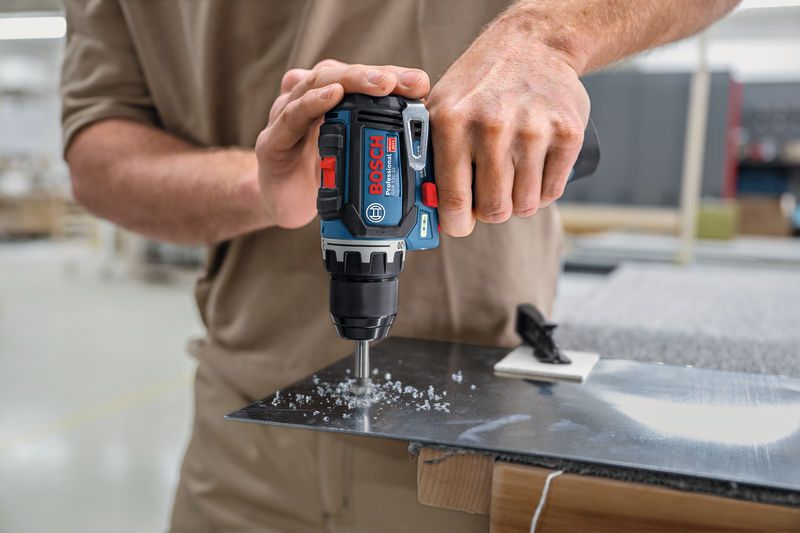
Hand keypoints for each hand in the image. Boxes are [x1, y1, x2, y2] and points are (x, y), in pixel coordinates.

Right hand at [256, 59, 429, 228]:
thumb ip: (381, 144)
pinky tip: (333, 97)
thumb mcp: (357, 158)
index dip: (391, 76)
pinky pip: (293, 116)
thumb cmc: (321, 175)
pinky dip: (313, 103)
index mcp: (329, 99)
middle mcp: (306, 99)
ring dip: (352, 82)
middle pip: (341, 73)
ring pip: (317, 84)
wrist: (284, 205)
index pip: (361, 78)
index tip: (420, 82)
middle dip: (377, 75)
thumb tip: (427, 146)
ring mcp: (286, 116)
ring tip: (382, 85)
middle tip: (407, 82)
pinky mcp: (272, 142)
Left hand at [427, 15, 589, 236]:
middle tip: (489, 198)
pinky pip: (553, 191)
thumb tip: (423, 203)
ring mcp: (533, 129)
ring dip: (518, 202)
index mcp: (452, 123)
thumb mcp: (442, 106)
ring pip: (525, 205)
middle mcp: (492, 127)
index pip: (454, 199)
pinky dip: (543, 190)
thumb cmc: (481, 83)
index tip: (459, 225)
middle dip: (490, 211)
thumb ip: (428, 152)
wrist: (532, 44)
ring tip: (512, 180)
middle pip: (494, 209)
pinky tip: (534, 171)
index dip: (457, 223)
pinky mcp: (568, 132)